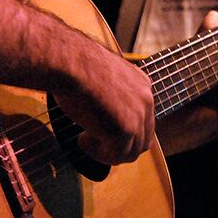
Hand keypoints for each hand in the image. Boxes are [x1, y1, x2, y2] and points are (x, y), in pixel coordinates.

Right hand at [50, 34, 154, 164]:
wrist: (71, 62)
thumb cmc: (78, 65)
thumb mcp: (105, 77)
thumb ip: (113, 94)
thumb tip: (104, 113)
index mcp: (142, 84)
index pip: (144, 121)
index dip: (124, 133)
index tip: (102, 132)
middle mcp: (146, 100)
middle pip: (142, 140)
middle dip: (119, 147)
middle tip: (95, 143)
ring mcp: (137, 116)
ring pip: (130, 152)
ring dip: (107, 152)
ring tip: (86, 140)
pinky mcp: (125, 130)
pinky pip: (115, 156)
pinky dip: (98, 153)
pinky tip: (82, 139)